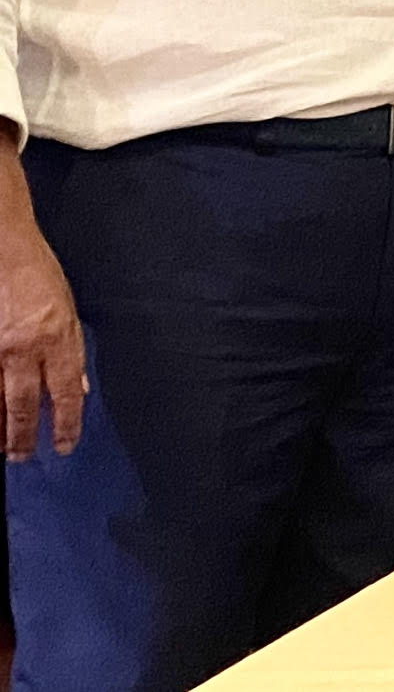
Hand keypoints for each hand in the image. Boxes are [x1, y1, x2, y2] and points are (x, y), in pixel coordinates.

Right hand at [0, 155, 86, 458]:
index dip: (65, 424)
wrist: (4, 248)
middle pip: (24, 405)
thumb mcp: (68, 311)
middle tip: (23, 455)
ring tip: (1, 447)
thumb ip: (71, 353)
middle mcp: (25, 347)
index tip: (64, 444)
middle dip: (24, 436)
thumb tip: (76, 389)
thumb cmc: (38, 276)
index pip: (65, 392)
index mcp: (58, 337)